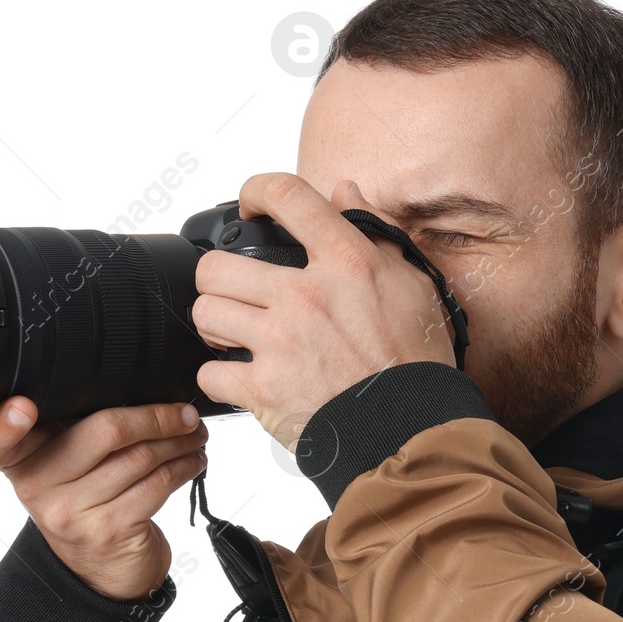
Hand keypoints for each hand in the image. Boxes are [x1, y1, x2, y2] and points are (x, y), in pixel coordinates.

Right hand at [0, 398, 208, 598]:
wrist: (99, 573)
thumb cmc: (87, 508)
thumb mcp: (63, 469)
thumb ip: (73, 430)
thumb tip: (134, 386)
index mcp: (18, 460)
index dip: (0, 425)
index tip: (21, 407)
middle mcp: (35, 485)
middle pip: (103, 431)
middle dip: (155, 417)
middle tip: (184, 412)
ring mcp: (70, 511)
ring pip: (138, 457)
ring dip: (178, 442)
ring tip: (195, 434)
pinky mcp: (108, 530)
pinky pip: (156, 485)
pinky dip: (182, 467)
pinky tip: (193, 460)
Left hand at [191, 175, 454, 448]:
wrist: (411, 430)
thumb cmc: (417, 364)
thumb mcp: (413, 286)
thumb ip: (376, 235)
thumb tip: (345, 192)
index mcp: (346, 263)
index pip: (287, 196)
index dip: (257, 191)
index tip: (251, 205)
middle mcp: (306, 296)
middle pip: (218, 265)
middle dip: (219, 279)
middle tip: (235, 294)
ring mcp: (280, 343)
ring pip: (205, 313)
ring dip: (214, 326)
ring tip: (233, 337)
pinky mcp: (265, 390)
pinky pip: (210, 373)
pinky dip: (220, 379)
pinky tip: (241, 380)